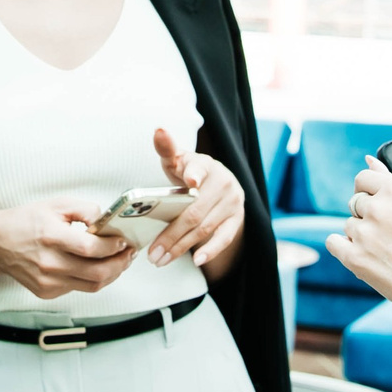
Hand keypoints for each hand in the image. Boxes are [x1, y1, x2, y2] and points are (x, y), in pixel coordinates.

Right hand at [0, 199, 135, 298]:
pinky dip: (93, 278)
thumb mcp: (56, 205)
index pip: (90, 248)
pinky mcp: (47, 292)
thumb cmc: (26, 221)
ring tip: (118, 261)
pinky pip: (79, 288)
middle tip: (128, 254)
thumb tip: (108, 222)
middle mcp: (49, 263)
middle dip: (120, 264)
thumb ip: (85, 210)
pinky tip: (95, 266)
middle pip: (97, 273)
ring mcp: (47, 281)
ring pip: (92, 285)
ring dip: (112, 274)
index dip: (112, 246)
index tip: (123, 241)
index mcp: (50, 237)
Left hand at [144, 128, 244, 273]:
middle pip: (194, 211)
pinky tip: (197, 260)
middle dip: (171, 234)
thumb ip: (167, 148)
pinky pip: (225, 238)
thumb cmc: (191, 173)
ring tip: (160, 260)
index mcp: (206, 165)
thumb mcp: (179, 160)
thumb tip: (159, 130)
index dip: (195, 173)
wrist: (218, 184)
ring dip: (182, 247)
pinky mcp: (238, 219)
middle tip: (153, 253)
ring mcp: (233, 202)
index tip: (190, 181)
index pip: (199, 167)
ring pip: (205, 228)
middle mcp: (223, 182)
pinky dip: (211, 250)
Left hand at [326, 157, 391, 324]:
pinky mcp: (354, 257)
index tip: (376, 202)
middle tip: (390, 235)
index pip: (364, 178)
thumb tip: (368, 159)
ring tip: (386, 251)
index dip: (369, 191)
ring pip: (349, 224)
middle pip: (356, 202)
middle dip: (368, 216)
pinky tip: (363, 255)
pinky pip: (333, 243)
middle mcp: (379, 207)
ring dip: (361, 235)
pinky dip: (344, 249)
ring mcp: (364, 233)